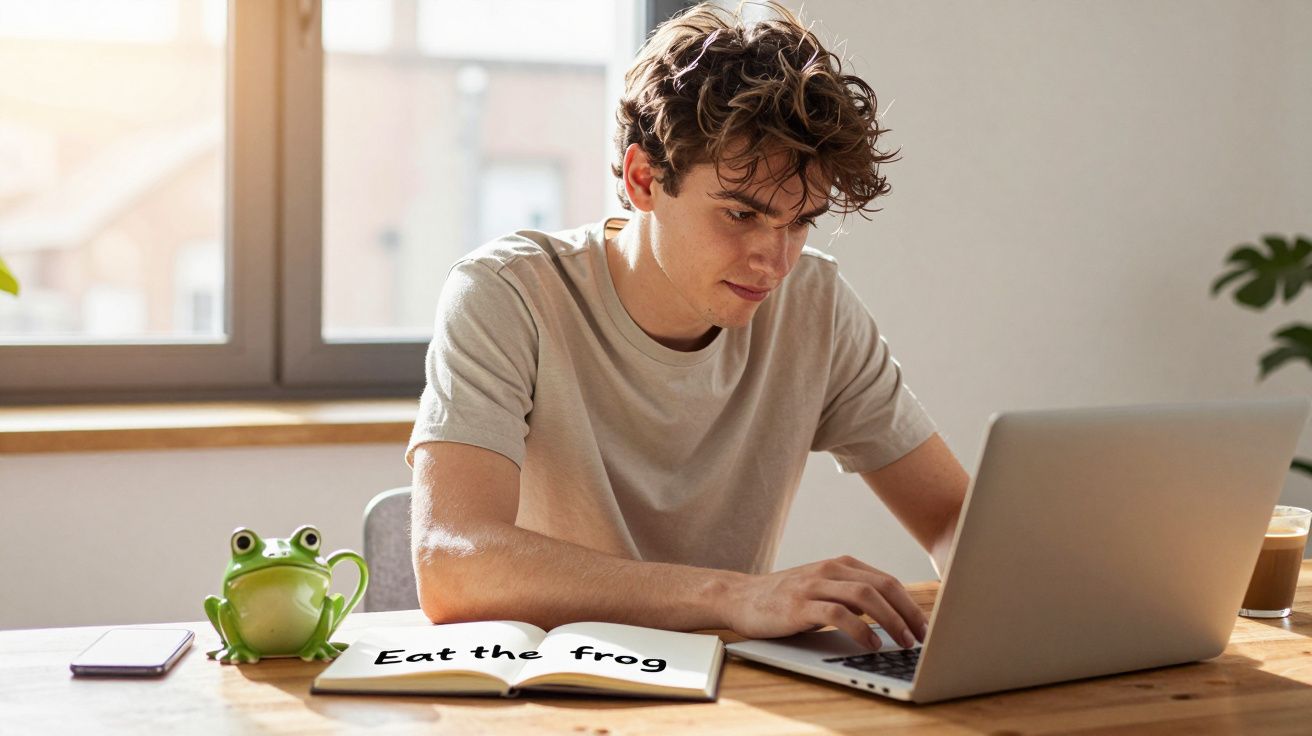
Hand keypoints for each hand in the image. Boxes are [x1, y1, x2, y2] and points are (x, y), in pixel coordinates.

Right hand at [722, 556, 926, 649]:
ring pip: (864, 596)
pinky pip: (838, 613)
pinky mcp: (799, 604)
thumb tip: (889, 614)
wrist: (740, 597)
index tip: (924, 627)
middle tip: (922, 637)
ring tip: (903, 641)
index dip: (911, 604)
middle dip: (908, 612)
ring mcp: (814, 585)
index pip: (887, 581)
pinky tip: (871, 644)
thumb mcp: (823, 590)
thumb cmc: (784, 598)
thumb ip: (851, 596)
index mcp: (840, 565)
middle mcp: (830, 569)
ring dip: (891, 620)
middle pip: (882, 585)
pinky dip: (860, 629)